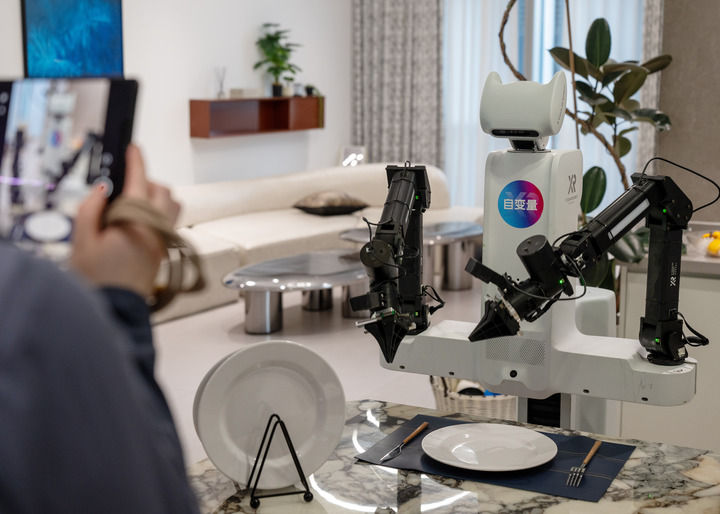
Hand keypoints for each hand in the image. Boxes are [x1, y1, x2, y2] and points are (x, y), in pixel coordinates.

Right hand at [70, 144, 179, 296]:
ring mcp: (165, 239)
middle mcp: (157, 227)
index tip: (134, 149)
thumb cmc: (98, 277)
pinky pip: (170, 220)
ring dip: (157, 197)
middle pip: (164, 191)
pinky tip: (139, 220)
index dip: (137, 162)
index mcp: (137, 220)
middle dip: (147, 181)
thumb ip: (90, 209)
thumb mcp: (82, 240)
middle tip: (126, 185)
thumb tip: (103, 189)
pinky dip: (160, 211)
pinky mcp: (165, 249)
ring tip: (133, 203)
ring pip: (172, 205)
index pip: (141, 182)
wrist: (116, 306)